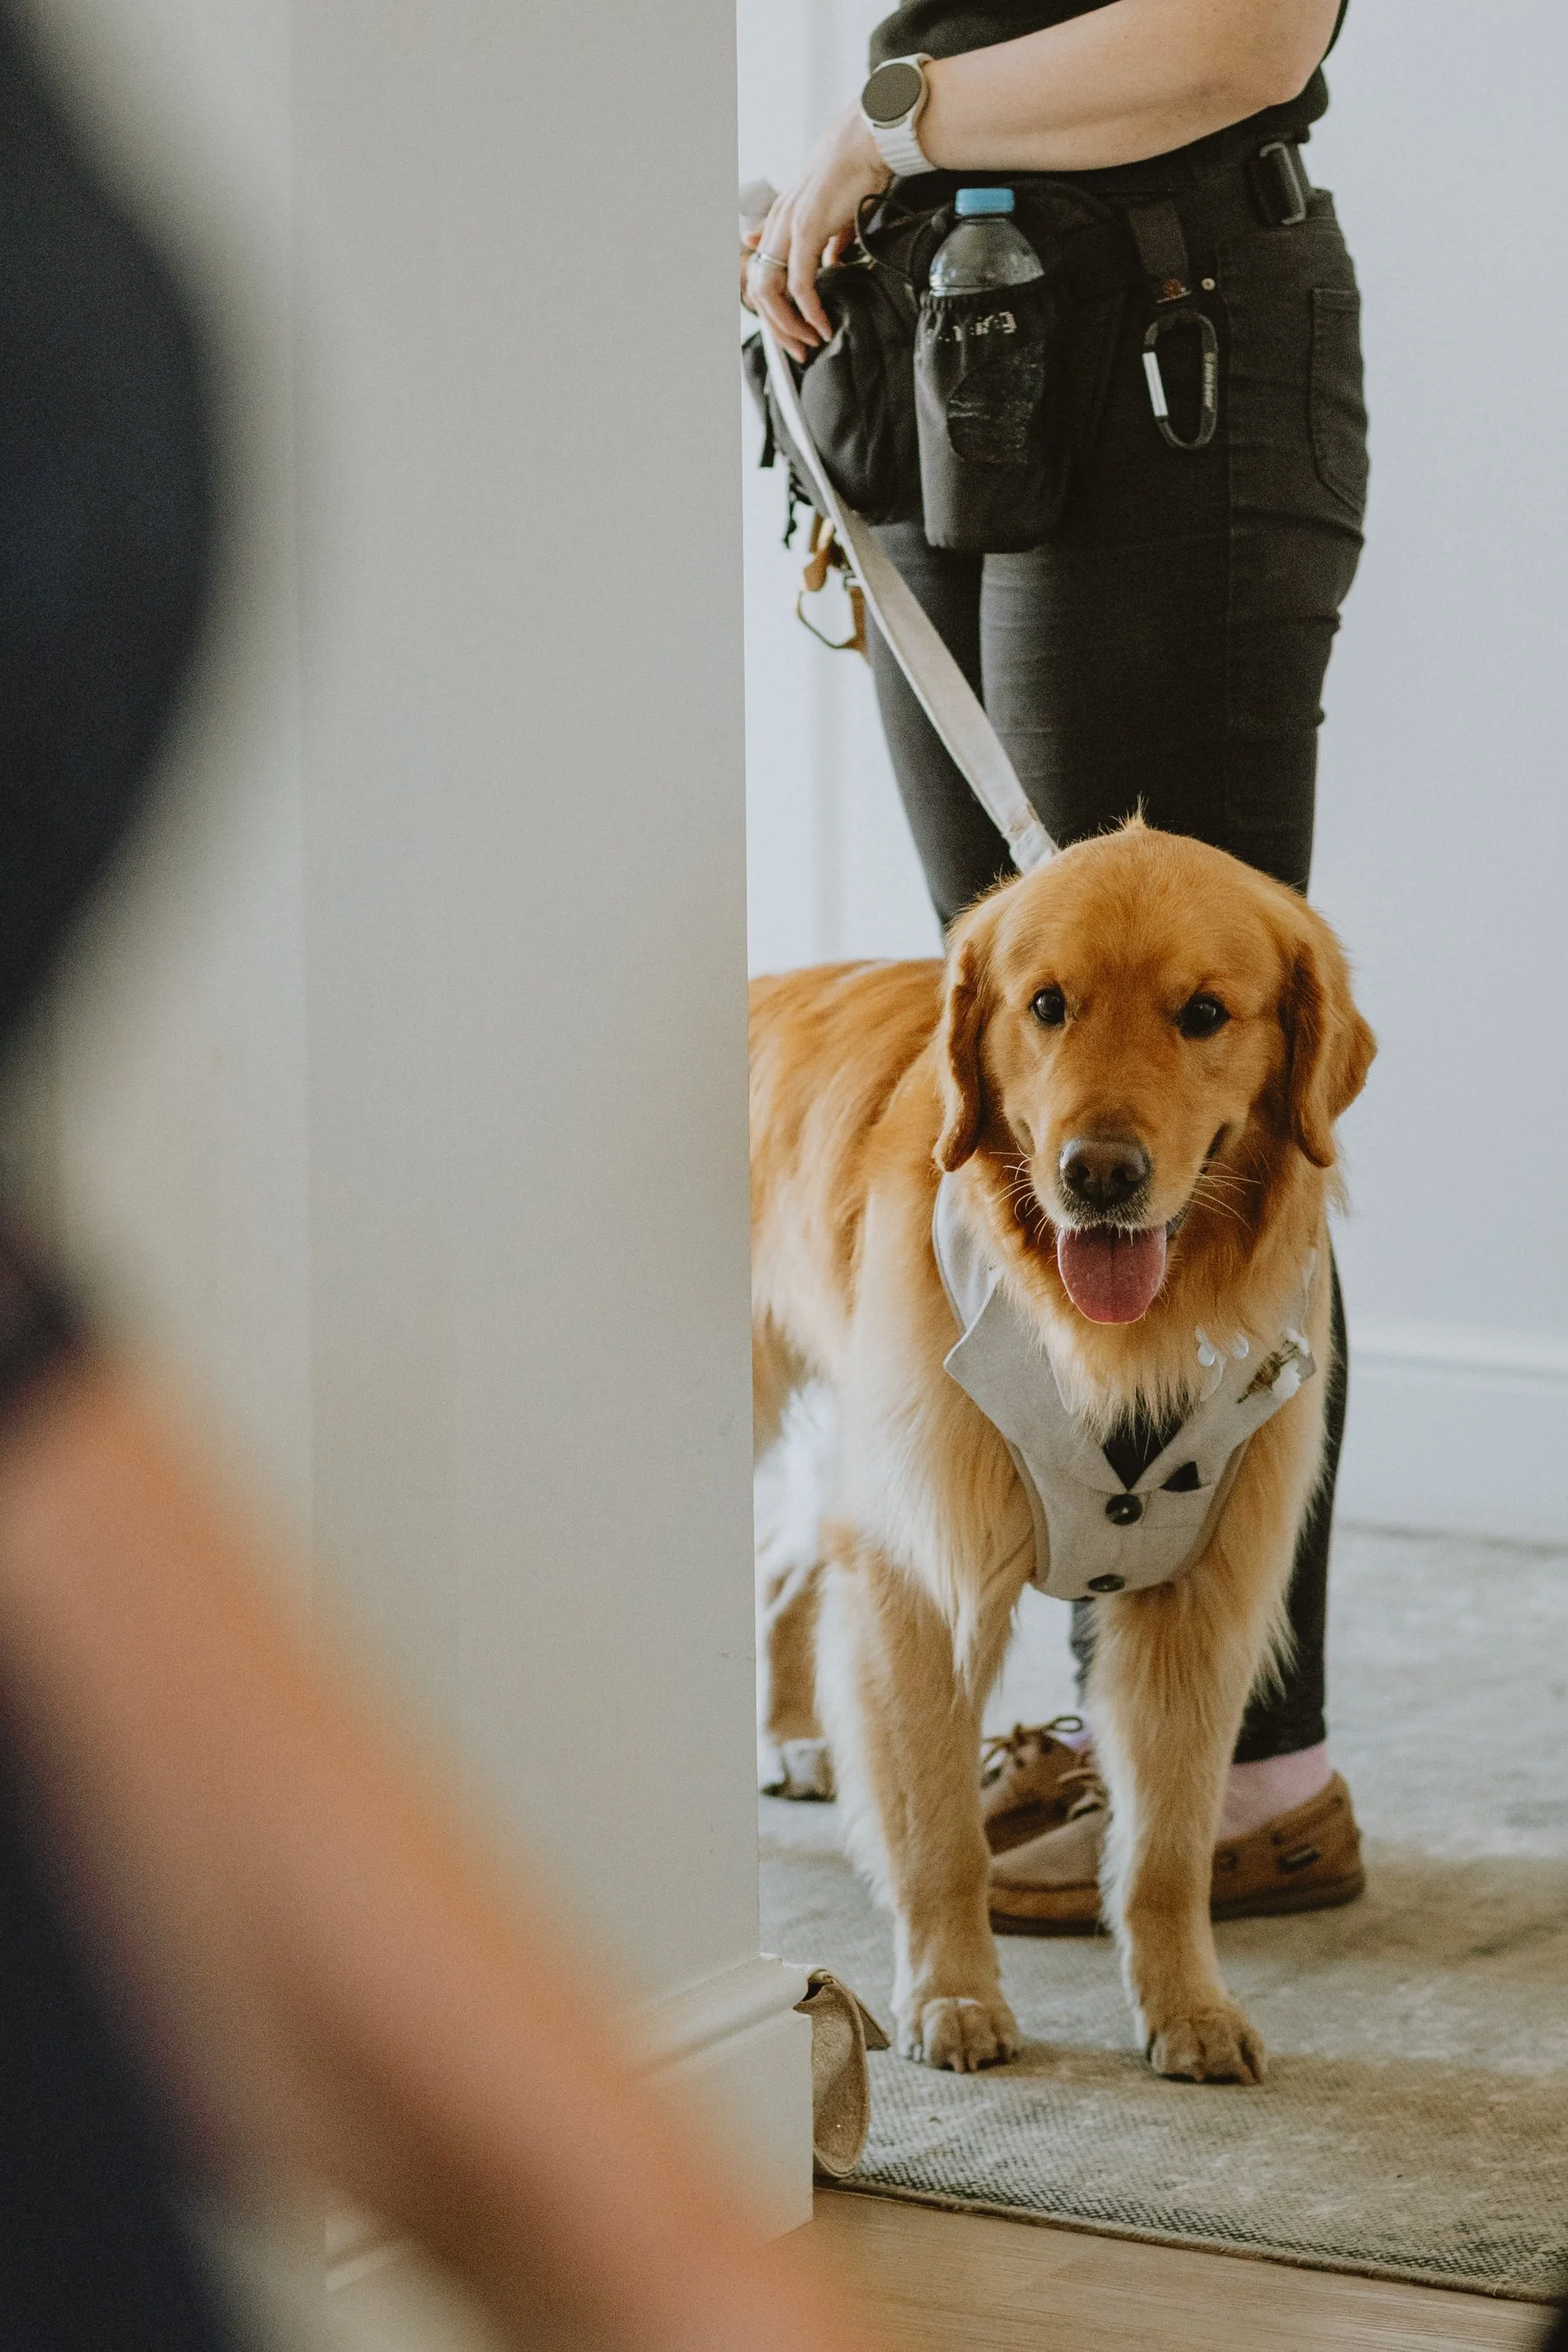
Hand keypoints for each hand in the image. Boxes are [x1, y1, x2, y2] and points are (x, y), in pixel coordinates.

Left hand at [744, 102, 889, 361]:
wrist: (868, 140)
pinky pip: (799, 285)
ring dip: (789, 326)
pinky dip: (808, 312)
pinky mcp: (806, 230)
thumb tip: (830, 261)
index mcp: (780, 221)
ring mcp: (788, 227)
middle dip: (777, 329)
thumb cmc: (855, 171)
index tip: (794, 331)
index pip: (763, 274)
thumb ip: (825, 239)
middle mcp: (777, 224)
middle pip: (759, 291)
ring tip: (810, 341)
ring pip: (770, 292)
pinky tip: (821, 325)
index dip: (774, 310)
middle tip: (799, 349)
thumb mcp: (832, 212)